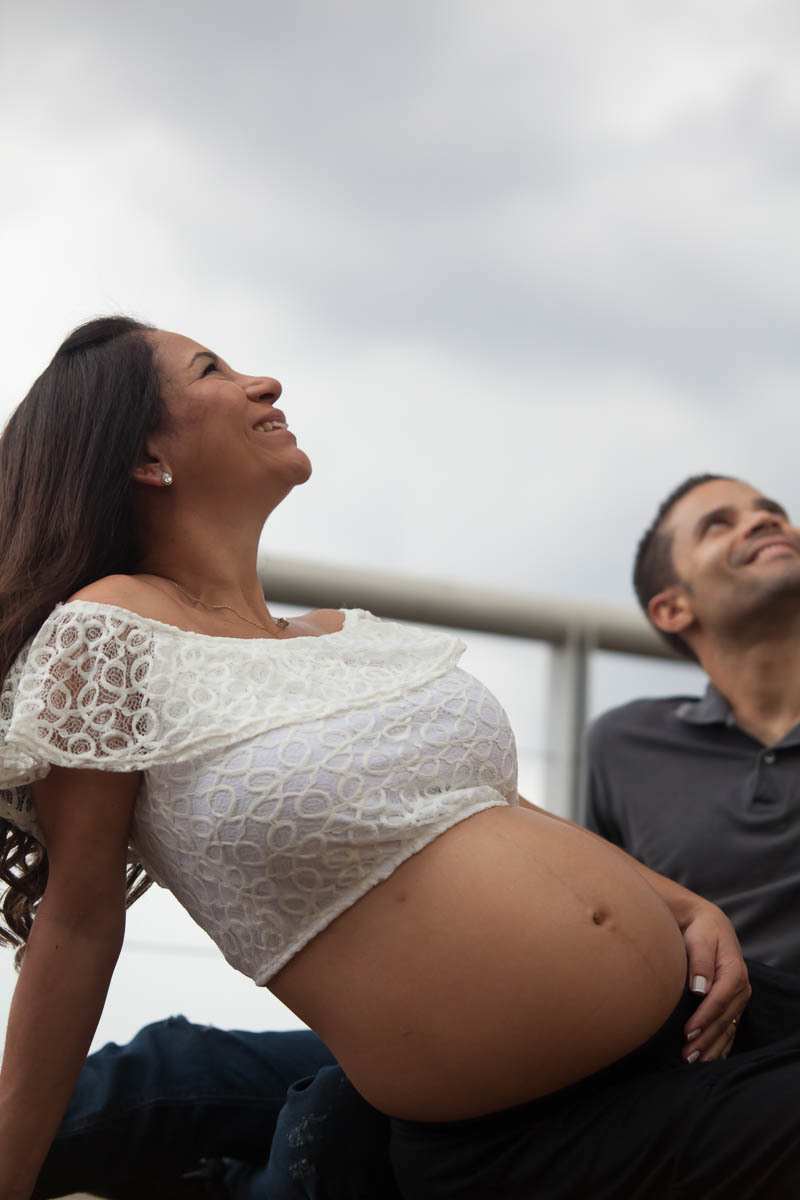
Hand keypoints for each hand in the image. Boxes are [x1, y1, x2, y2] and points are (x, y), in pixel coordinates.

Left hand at [680, 902, 750, 1062]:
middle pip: (724, 1019)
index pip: (719, 1000)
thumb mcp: (700, 940)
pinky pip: (730, 1028)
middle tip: (687, 1055)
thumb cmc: (701, 931)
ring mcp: (739, 998)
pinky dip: (721, 1044)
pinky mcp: (734, 1003)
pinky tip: (710, 1057)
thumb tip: (699, 988)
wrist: (709, 925)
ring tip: (694, 1060)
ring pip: (727, 1027)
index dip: (704, 1018)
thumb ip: (700, 962)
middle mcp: (741, 988)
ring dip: (712, 1046)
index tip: (687, 1032)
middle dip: (706, 1039)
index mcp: (734, 972)